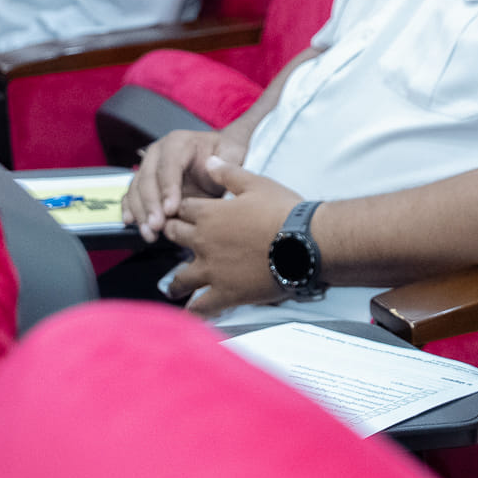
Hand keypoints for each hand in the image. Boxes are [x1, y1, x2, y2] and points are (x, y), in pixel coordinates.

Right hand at [121, 128, 239, 243]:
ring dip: (140, 212)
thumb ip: (226, 163)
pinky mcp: (143, 182)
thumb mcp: (232, 154)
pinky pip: (131, 195)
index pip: (169, 165)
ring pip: (136, 189)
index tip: (171, 210)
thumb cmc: (225, 155)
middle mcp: (158, 153)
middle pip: (148, 178)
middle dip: (151, 204)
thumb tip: (212, 170)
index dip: (168, 188)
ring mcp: (147, 167)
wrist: (218, 158)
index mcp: (178, 142)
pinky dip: (129, 209)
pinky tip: (131, 223)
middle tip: (157, 226)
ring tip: (150, 233)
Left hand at [160, 160, 300, 315]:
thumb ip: (228, 173)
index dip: (178, 208)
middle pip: (175, 237)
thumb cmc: (283, 210)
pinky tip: (191, 316)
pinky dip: (194, 312)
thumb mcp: (256, 183)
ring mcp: (212, 270)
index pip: (182, 208)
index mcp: (210, 213)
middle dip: (171, 236)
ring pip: (181, 278)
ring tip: (173, 287)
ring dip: (175, 282)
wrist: (305, 242)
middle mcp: (203, 242)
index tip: (177, 212)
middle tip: (172, 240)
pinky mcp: (225, 293)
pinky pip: (202, 306)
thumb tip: (208, 161)